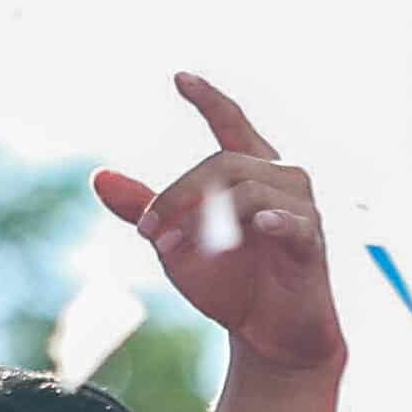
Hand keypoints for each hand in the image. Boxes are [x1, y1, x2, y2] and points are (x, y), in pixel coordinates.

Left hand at [91, 73, 345, 378]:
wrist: (265, 333)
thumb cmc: (227, 282)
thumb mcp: (174, 243)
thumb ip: (143, 208)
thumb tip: (99, 176)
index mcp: (247, 176)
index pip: (231, 125)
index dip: (209, 100)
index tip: (180, 77)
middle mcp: (280, 182)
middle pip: (222, 164)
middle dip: (176, 196)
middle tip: (148, 232)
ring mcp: (299, 211)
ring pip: (247, 188)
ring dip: (203, 217)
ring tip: (177, 248)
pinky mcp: (312, 245)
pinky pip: (294, 222)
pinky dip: (273, 219)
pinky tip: (256, 222)